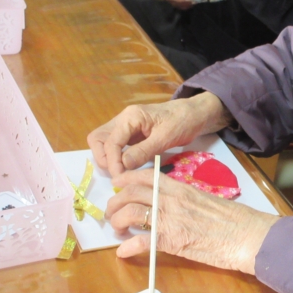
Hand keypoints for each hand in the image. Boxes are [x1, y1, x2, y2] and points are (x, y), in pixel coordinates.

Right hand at [88, 93, 231, 176]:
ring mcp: (126, 127)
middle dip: (104, 158)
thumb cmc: (182, 122)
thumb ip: (143, 151)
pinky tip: (128, 167)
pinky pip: (117, 146)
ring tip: (122, 172)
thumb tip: (122, 166)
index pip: (110, 142)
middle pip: (98, 139)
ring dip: (109, 158)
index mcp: (130, 117)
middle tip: (118, 174)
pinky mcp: (131, 134)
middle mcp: (123, 120)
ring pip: (104, 142)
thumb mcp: (165, 138)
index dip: (113, 162)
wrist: (194, 114)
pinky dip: (118, 157)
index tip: (120, 177)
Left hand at [107, 169, 279, 273]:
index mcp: (182, 189)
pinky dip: (128, 247)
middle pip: (131, 193)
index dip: (126, 179)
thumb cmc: (234, 220)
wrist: (247, 235)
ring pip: (131, 213)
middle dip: (115, 203)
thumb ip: (186, 201)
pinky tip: (124, 252)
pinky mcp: (172, 241)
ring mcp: (170, 219)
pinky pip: (141, 242)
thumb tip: (172, 205)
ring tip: (118, 231)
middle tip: (112, 213)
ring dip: (118, 222)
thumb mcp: (206, 201)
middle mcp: (172, 200)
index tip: (118, 185)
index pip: (146, 176)